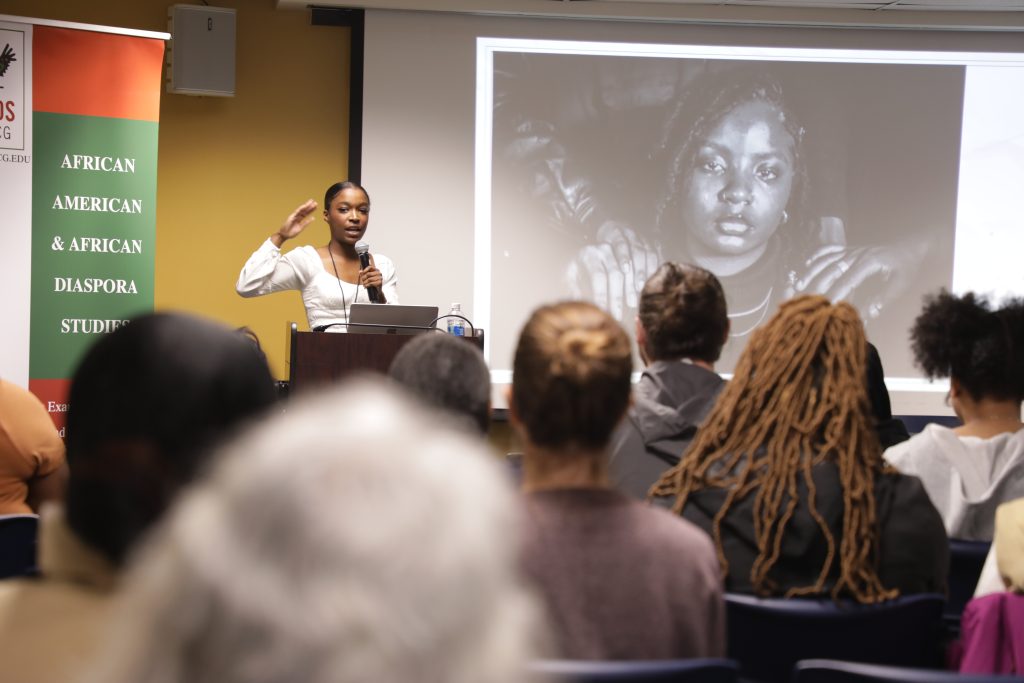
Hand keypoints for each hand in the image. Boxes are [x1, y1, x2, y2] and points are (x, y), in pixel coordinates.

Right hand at [272, 199, 317, 244]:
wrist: (284, 235)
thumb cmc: (292, 232)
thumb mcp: (301, 228)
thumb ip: (306, 223)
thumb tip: (313, 218)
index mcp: (300, 219)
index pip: (306, 214)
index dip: (311, 210)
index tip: (316, 206)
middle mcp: (297, 217)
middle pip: (305, 211)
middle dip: (310, 206)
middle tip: (315, 202)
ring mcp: (294, 216)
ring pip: (301, 210)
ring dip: (306, 206)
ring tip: (311, 202)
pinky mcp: (291, 217)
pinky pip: (296, 212)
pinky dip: (300, 209)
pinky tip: (304, 206)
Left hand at [359, 255, 385, 301]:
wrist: (377, 290)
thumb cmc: (373, 282)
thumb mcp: (368, 277)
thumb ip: (364, 274)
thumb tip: (360, 271)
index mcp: (376, 270)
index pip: (370, 267)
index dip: (365, 269)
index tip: (362, 273)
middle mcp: (379, 273)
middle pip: (368, 274)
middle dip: (364, 278)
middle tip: (362, 281)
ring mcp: (380, 278)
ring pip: (369, 279)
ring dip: (365, 282)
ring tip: (364, 284)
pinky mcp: (380, 282)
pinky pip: (371, 283)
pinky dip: (367, 285)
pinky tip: (365, 286)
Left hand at [566, 221, 659, 320]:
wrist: (609, 230)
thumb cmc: (592, 255)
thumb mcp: (576, 264)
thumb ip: (573, 281)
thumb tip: (575, 298)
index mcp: (593, 251)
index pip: (597, 273)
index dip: (600, 292)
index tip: (602, 308)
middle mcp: (610, 245)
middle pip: (615, 271)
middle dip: (616, 294)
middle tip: (618, 313)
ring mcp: (626, 242)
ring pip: (632, 264)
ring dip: (633, 284)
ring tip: (632, 302)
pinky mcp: (642, 242)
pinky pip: (648, 256)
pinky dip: (647, 272)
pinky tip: (645, 286)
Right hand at [794, 242, 926, 319]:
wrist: (912, 244)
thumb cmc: (907, 265)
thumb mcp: (901, 282)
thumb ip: (884, 297)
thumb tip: (869, 313)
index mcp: (869, 261)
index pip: (848, 279)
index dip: (836, 292)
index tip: (827, 305)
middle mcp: (856, 254)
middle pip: (831, 269)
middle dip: (817, 285)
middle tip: (807, 300)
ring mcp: (851, 250)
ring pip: (826, 260)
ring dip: (811, 272)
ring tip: (798, 285)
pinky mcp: (850, 249)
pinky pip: (829, 249)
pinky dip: (817, 256)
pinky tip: (808, 265)